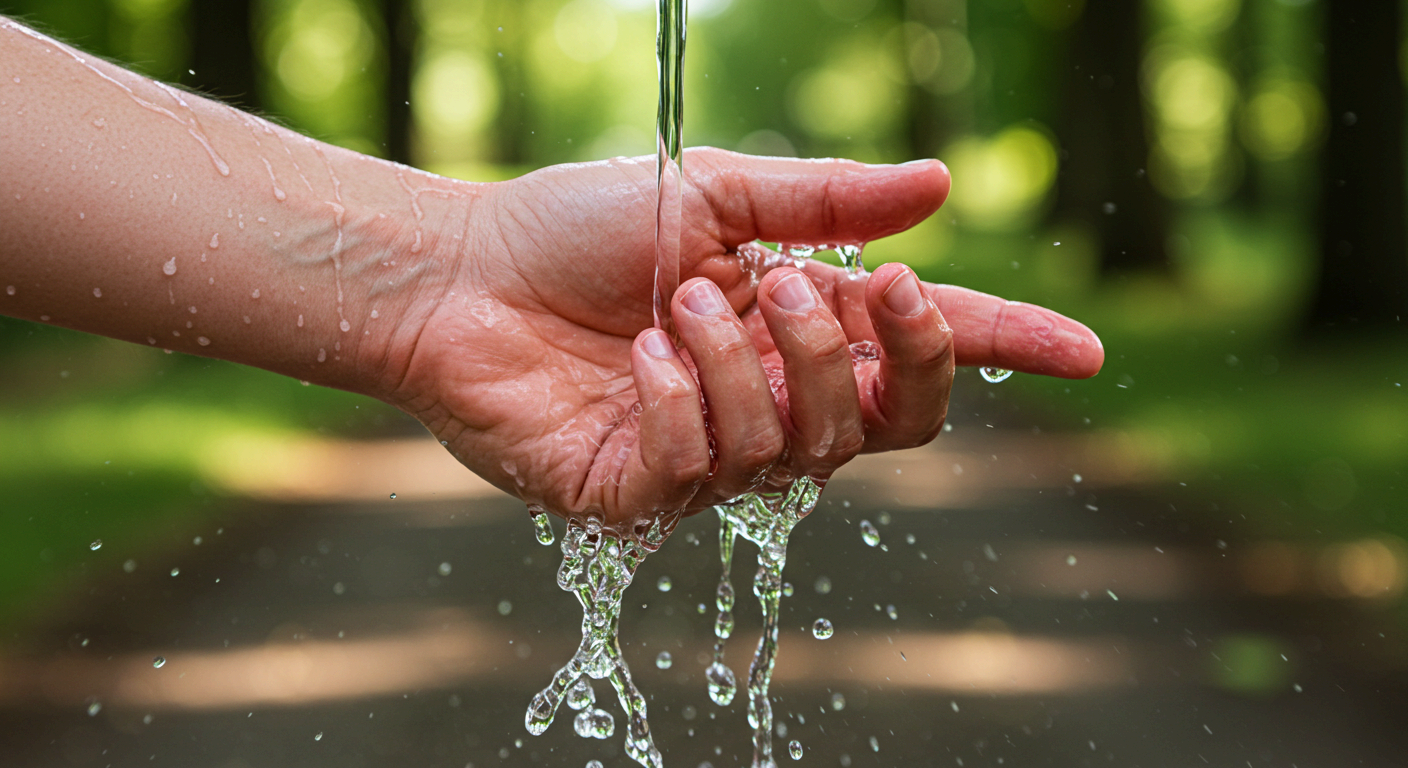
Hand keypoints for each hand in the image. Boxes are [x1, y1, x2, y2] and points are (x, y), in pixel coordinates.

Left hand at [386, 149, 1102, 536]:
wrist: (464, 276)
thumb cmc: (580, 232)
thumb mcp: (716, 196)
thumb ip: (828, 202)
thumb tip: (941, 186)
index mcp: (796, 329)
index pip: (922, 354)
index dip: (1004, 351)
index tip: (1083, 352)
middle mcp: (768, 400)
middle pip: (883, 423)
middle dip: (856, 355)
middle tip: (787, 285)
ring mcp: (710, 456)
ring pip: (795, 446)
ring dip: (741, 362)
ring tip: (674, 306)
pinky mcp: (644, 496)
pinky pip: (706, 470)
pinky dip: (679, 401)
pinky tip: (635, 360)